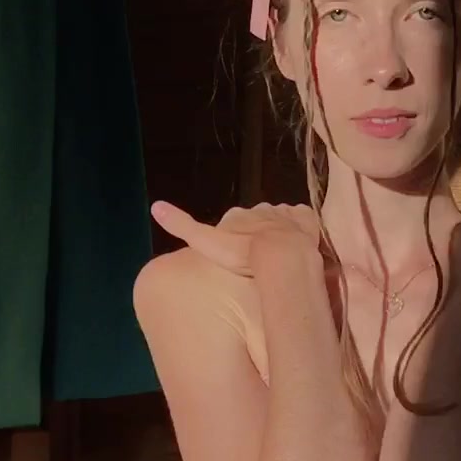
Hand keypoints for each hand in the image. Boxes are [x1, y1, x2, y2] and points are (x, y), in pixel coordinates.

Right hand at [150, 198, 322, 275]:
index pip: (234, 221)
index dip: (235, 234)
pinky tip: (301, 241)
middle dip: (259, 231)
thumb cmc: (241, 253)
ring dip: (281, 230)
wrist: (279, 254)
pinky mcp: (306, 220)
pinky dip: (302, 227)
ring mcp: (285, 214)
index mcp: (238, 215)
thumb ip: (182, 225)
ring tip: (281, 251)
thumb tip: (154, 205)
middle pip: (258, 220)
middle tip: (260, 254)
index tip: (238, 250)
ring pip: (281, 219)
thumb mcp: (205, 242)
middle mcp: (260, 210)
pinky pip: (304, 219)